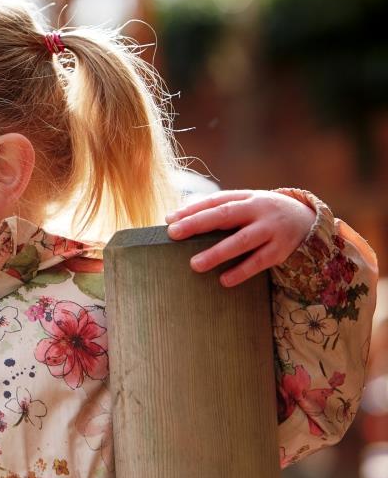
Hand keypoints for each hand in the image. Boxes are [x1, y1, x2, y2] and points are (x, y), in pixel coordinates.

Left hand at [165, 190, 315, 287]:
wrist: (307, 220)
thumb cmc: (262, 215)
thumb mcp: (244, 205)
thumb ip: (216, 210)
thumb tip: (174, 218)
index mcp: (245, 197)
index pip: (215, 200)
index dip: (192, 209)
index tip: (169, 220)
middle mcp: (258, 210)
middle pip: (225, 214)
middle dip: (198, 223)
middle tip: (173, 233)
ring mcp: (271, 229)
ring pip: (242, 240)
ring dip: (218, 253)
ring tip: (195, 264)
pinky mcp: (281, 250)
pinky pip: (259, 261)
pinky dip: (241, 271)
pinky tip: (224, 280)